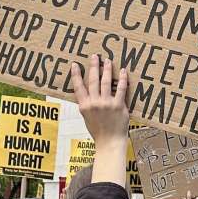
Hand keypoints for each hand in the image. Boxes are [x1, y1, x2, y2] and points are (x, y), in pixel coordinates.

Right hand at [71, 54, 129, 186]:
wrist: (109, 142)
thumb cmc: (98, 131)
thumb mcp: (87, 117)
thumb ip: (86, 104)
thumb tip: (85, 92)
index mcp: (84, 106)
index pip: (78, 87)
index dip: (76, 75)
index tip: (75, 64)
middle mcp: (94, 103)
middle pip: (93, 81)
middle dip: (94, 66)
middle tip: (95, 56)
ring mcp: (106, 104)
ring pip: (106, 82)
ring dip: (107, 70)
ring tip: (108, 61)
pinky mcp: (119, 106)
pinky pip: (121, 89)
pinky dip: (122, 79)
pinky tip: (123, 71)